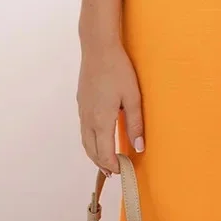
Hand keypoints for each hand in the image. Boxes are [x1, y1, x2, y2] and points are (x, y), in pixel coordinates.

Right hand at [77, 40, 144, 175]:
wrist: (98, 48)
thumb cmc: (119, 70)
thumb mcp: (132, 97)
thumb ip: (136, 124)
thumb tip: (139, 147)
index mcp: (101, 120)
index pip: (104, 153)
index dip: (113, 165)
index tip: (123, 171)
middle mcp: (88, 119)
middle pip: (92, 151)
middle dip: (102, 164)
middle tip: (115, 171)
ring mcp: (82, 111)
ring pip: (85, 141)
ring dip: (95, 154)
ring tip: (106, 161)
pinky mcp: (81, 103)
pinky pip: (84, 129)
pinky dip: (91, 141)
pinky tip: (99, 137)